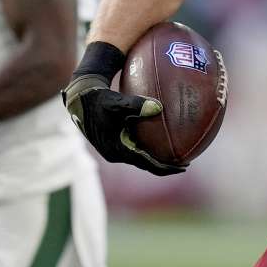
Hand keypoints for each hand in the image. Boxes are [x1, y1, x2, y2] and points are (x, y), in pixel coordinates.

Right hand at [63, 74, 184, 175]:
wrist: (80, 99)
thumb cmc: (98, 100)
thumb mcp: (116, 102)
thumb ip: (136, 105)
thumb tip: (159, 107)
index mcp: (117, 149)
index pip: (146, 164)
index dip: (166, 167)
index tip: (183, 167)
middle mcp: (116, 153)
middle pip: (145, 164)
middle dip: (164, 165)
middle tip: (185, 164)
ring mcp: (114, 149)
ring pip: (140, 157)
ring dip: (157, 158)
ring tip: (176, 156)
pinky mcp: (114, 142)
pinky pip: (136, 149)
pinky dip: (149, 148)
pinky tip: (161, 140)